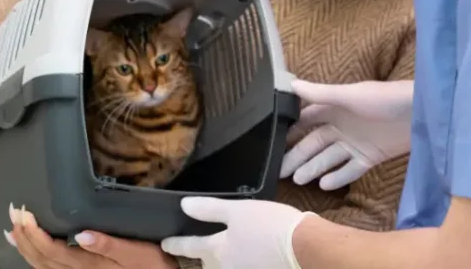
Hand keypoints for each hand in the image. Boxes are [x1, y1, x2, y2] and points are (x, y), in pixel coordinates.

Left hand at [7, 203, 177, 267]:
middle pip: (41, 258)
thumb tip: (82, 234)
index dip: (34, 234)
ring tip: (12, 228)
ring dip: (24, 247)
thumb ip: (110, 245)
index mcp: (88, 266)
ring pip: (41, 266)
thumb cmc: (152, 264)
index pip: (52, 250)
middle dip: (24, 236)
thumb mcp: (137, 253)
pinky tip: (28, 248)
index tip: (24, 213)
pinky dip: (33, 257)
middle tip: (13, 212)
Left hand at [161, 197, 312, 268]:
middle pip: (207, 264)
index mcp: (217, 250)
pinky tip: (249, 257)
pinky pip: (243, 268)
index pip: (189, 247)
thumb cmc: (270, 224)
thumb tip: (184, 206)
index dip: (175, 244)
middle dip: (203, 258)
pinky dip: (241, 263)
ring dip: (223, 263)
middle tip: (202, 249)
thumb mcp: (239, 210)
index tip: (165, 243)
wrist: (305, 247)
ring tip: (228, 253)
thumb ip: (210, 209)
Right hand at [280, 79, 412, 189]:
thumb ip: (321, 93)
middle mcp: (342, 125)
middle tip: (278, 171)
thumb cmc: (385, 98)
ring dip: (313, 168)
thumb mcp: (351, 95)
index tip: (270, 141)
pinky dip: (338, 177)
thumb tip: (290, 84)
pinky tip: (324, 185)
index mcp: (335, 107)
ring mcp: (356, 142)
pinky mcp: (370, 157)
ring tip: (297, 180)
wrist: (422, 112)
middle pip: (314, 143)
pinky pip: (350, 169)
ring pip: (329, 158)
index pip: (306, 120)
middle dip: (297, 156)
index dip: (290, 130)